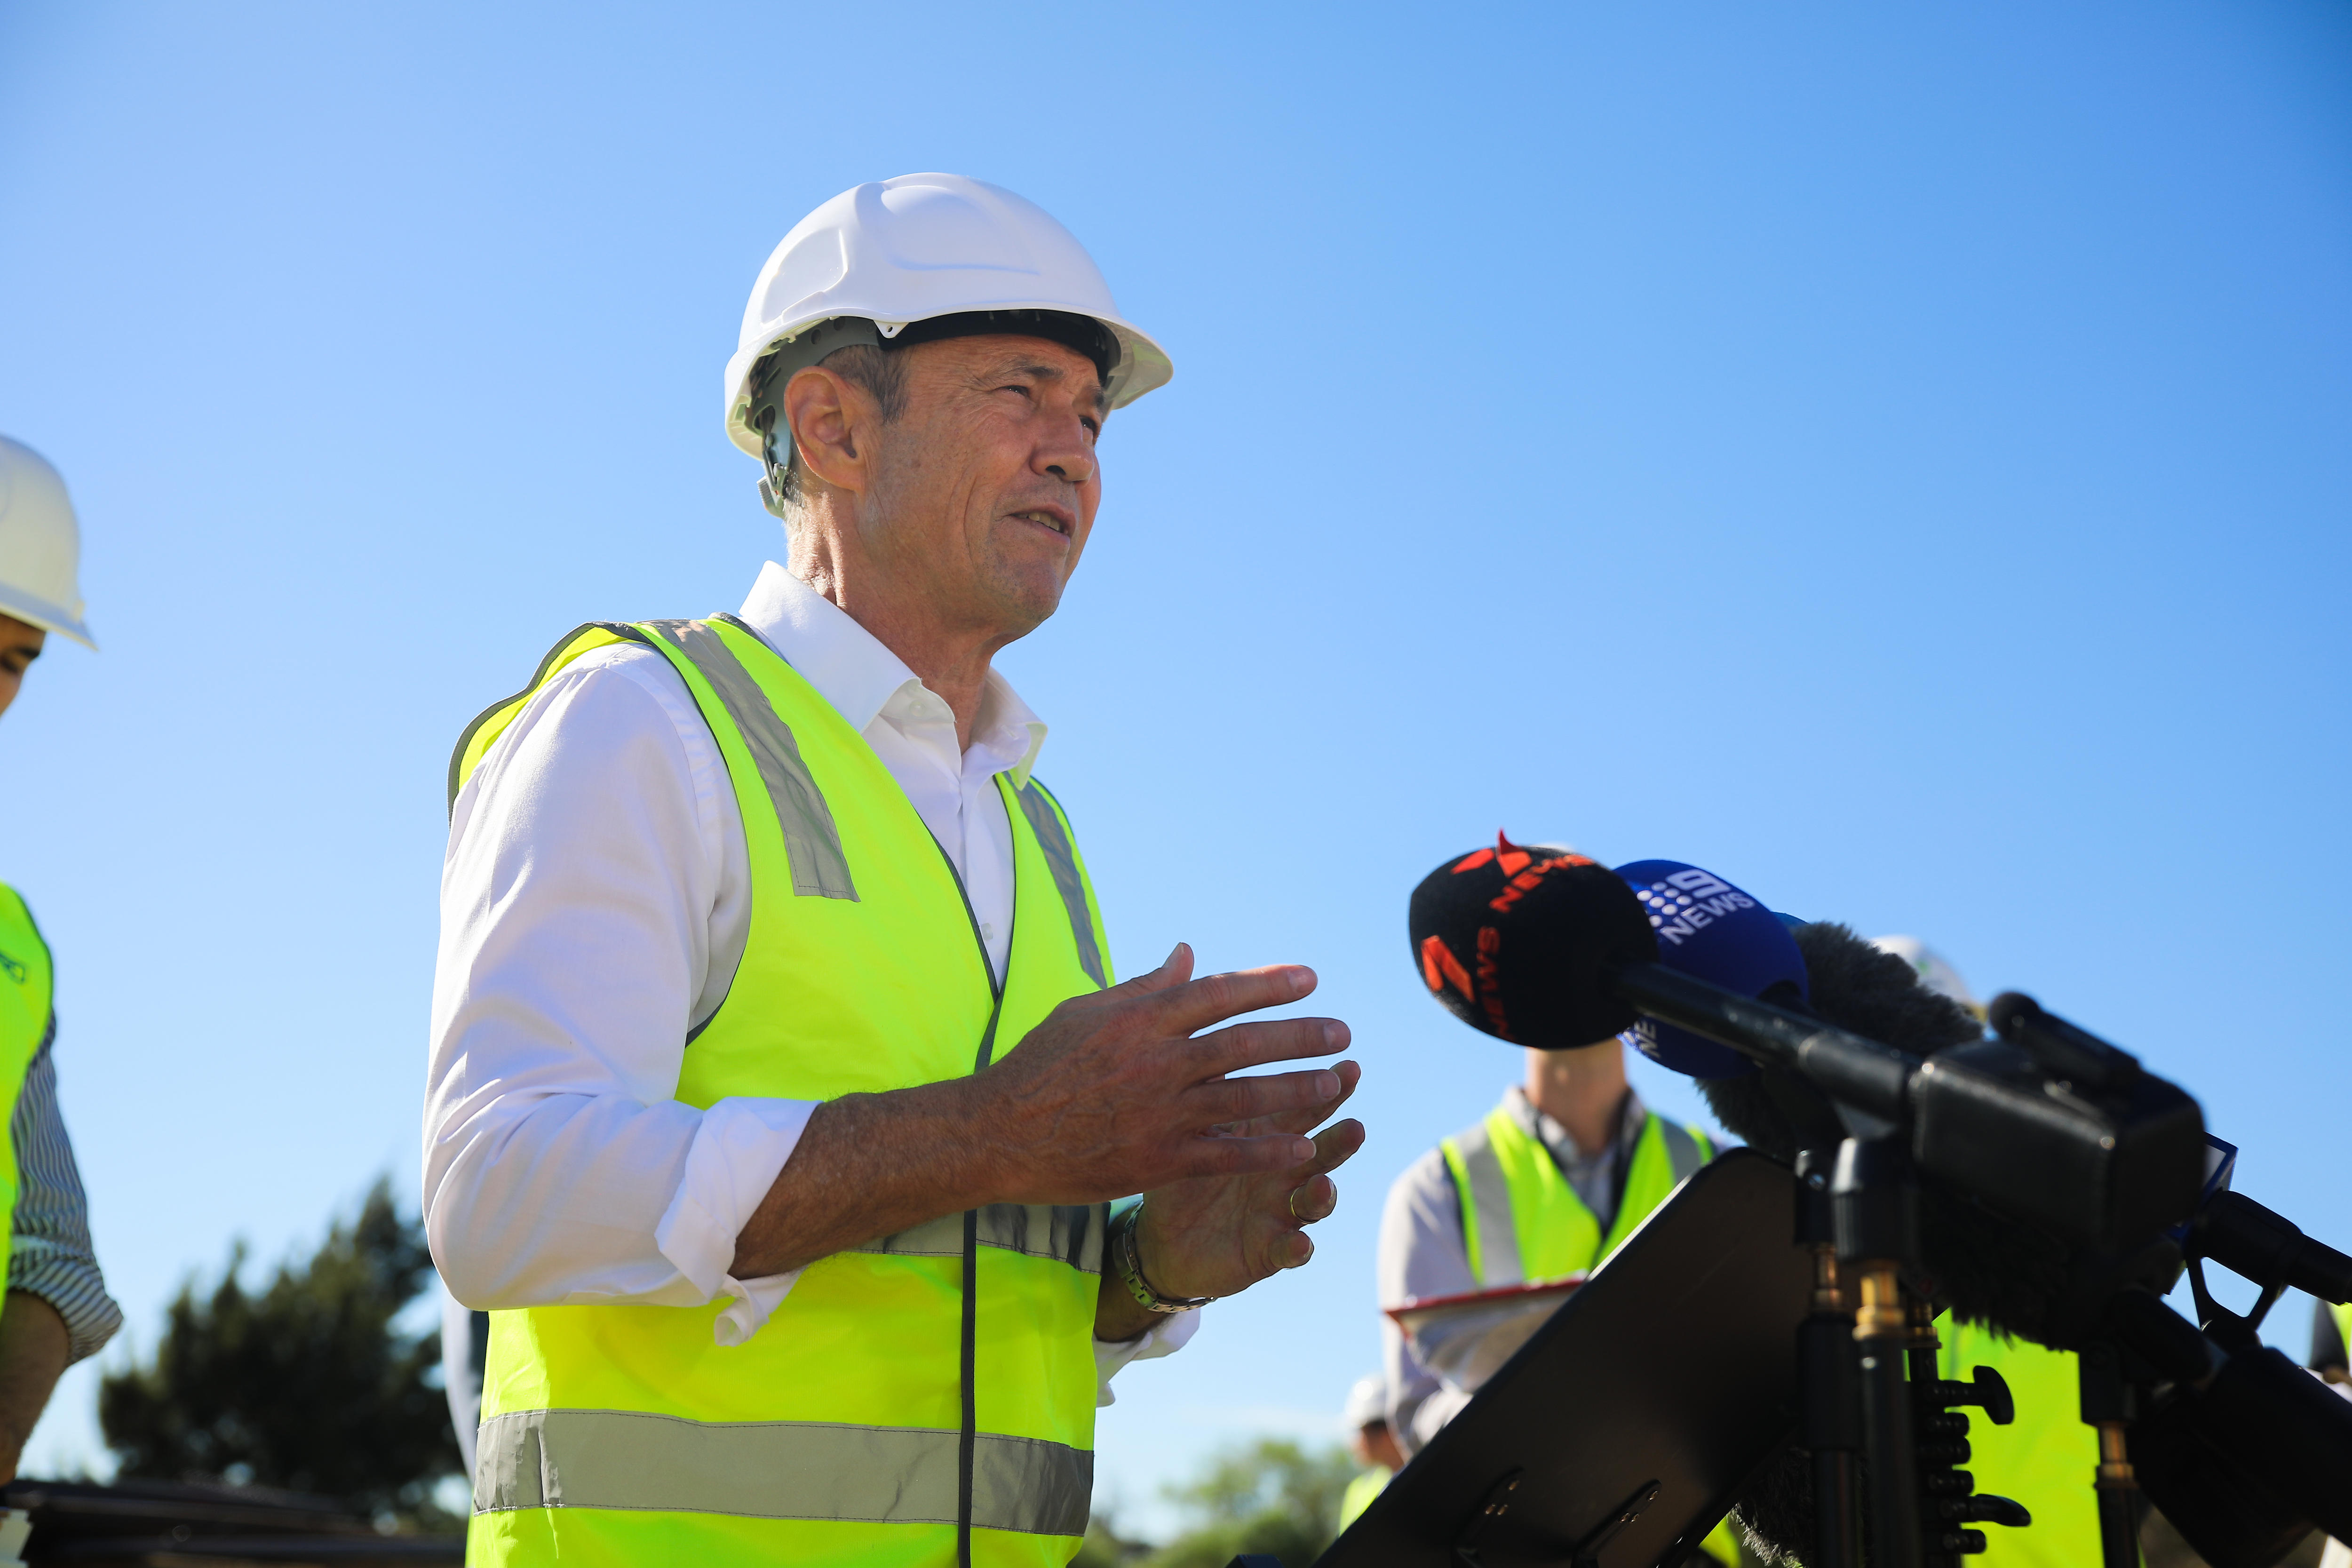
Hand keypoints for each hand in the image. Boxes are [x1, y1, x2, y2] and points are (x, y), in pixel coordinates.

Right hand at [730, 943, 1349, 1279]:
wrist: (998, 1132)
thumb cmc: (1039, 1065)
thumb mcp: (1086, 1011)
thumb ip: (1144, 986)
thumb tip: (1188, 954)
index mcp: (1141, 1019)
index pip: (1219, 992)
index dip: (1269, 984)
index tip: (1310, 978)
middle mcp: (1158, 1060)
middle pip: (1245, 1042)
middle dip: (1301, 1034)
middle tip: (1341, 1031)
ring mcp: (1160, 1112)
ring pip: (1246, 1096)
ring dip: (1298, 1089)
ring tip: (1338, 1081)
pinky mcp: (1157, 1159)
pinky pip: (1226, 1153)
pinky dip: (1267, 1150)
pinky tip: (1304, 1146)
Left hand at [1096, 1054, 1364, 1342]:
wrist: (1165, 1236)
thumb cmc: (1184, 1165)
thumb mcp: (1200, 1121)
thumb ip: (1216, 1083)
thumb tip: (1212, 1023)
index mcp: (1272, 1133)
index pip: (1307, 1105)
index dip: (1331, 1088)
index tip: (1349, 1065)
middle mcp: (1287, 1171)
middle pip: (1323, 1150)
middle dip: (1340, 1139)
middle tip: (1355, 1124)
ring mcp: (1282, 1211)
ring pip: (1315, 1201)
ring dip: (1323, 1193)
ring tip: (1323, 1184)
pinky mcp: (1269, 1251)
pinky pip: (1288, 1252)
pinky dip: (1296, 1248)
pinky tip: (1299, 1242)